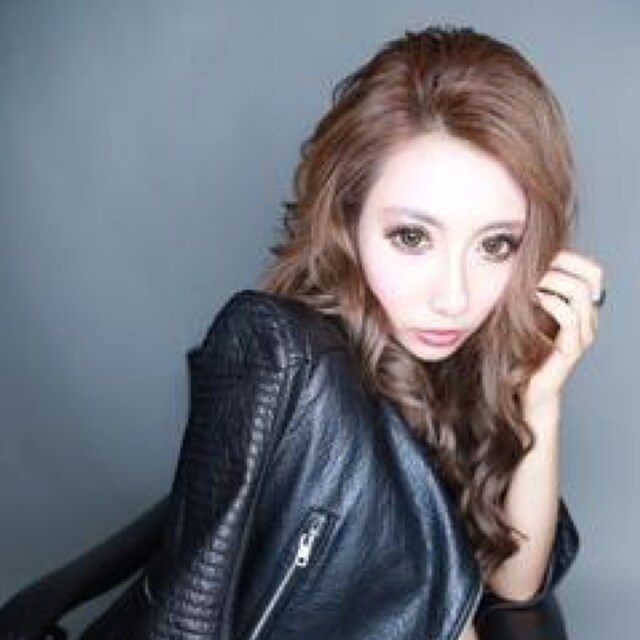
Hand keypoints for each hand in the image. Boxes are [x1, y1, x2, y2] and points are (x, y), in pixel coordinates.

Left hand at [526, 249, 604, 405]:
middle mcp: (587, 320)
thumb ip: (533, 290)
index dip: (570, 257)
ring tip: (530, 281)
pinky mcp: (571, 350)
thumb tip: (520, 257)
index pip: (592, 271)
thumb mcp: (527, 312)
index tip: (542, 253)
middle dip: (561, 265)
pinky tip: (533, 298)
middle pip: (590, 277)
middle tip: (534, 265)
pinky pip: (570, 317)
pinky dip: (551, 302)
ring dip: (552, 281)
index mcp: (580, 308)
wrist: (524, 386)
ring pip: (581, 293)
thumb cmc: (521, 348)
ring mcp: (582, 335)